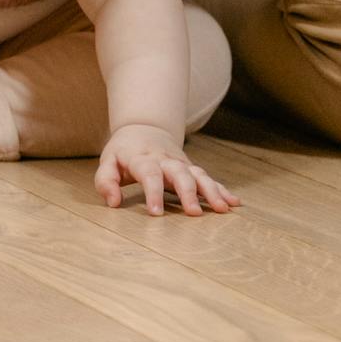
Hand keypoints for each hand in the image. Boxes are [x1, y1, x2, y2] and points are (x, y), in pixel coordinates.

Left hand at [95, 122, 238, 216]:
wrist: (144, 128)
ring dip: (211, 190)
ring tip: (223, 208)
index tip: (156, 213)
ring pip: (198, 174)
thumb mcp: (108, 162)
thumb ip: (106, 181)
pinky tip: (234, 203)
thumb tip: (113, 202)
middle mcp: (165, 160)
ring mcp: (180, 163)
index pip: (149, 174)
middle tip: (194, 213)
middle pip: (179, 173)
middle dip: (188, 192)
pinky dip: (221, 189)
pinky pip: (208, 177)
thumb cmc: (123, 152)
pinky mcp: (191, 169)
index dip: (152, 192)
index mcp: (142, 159)